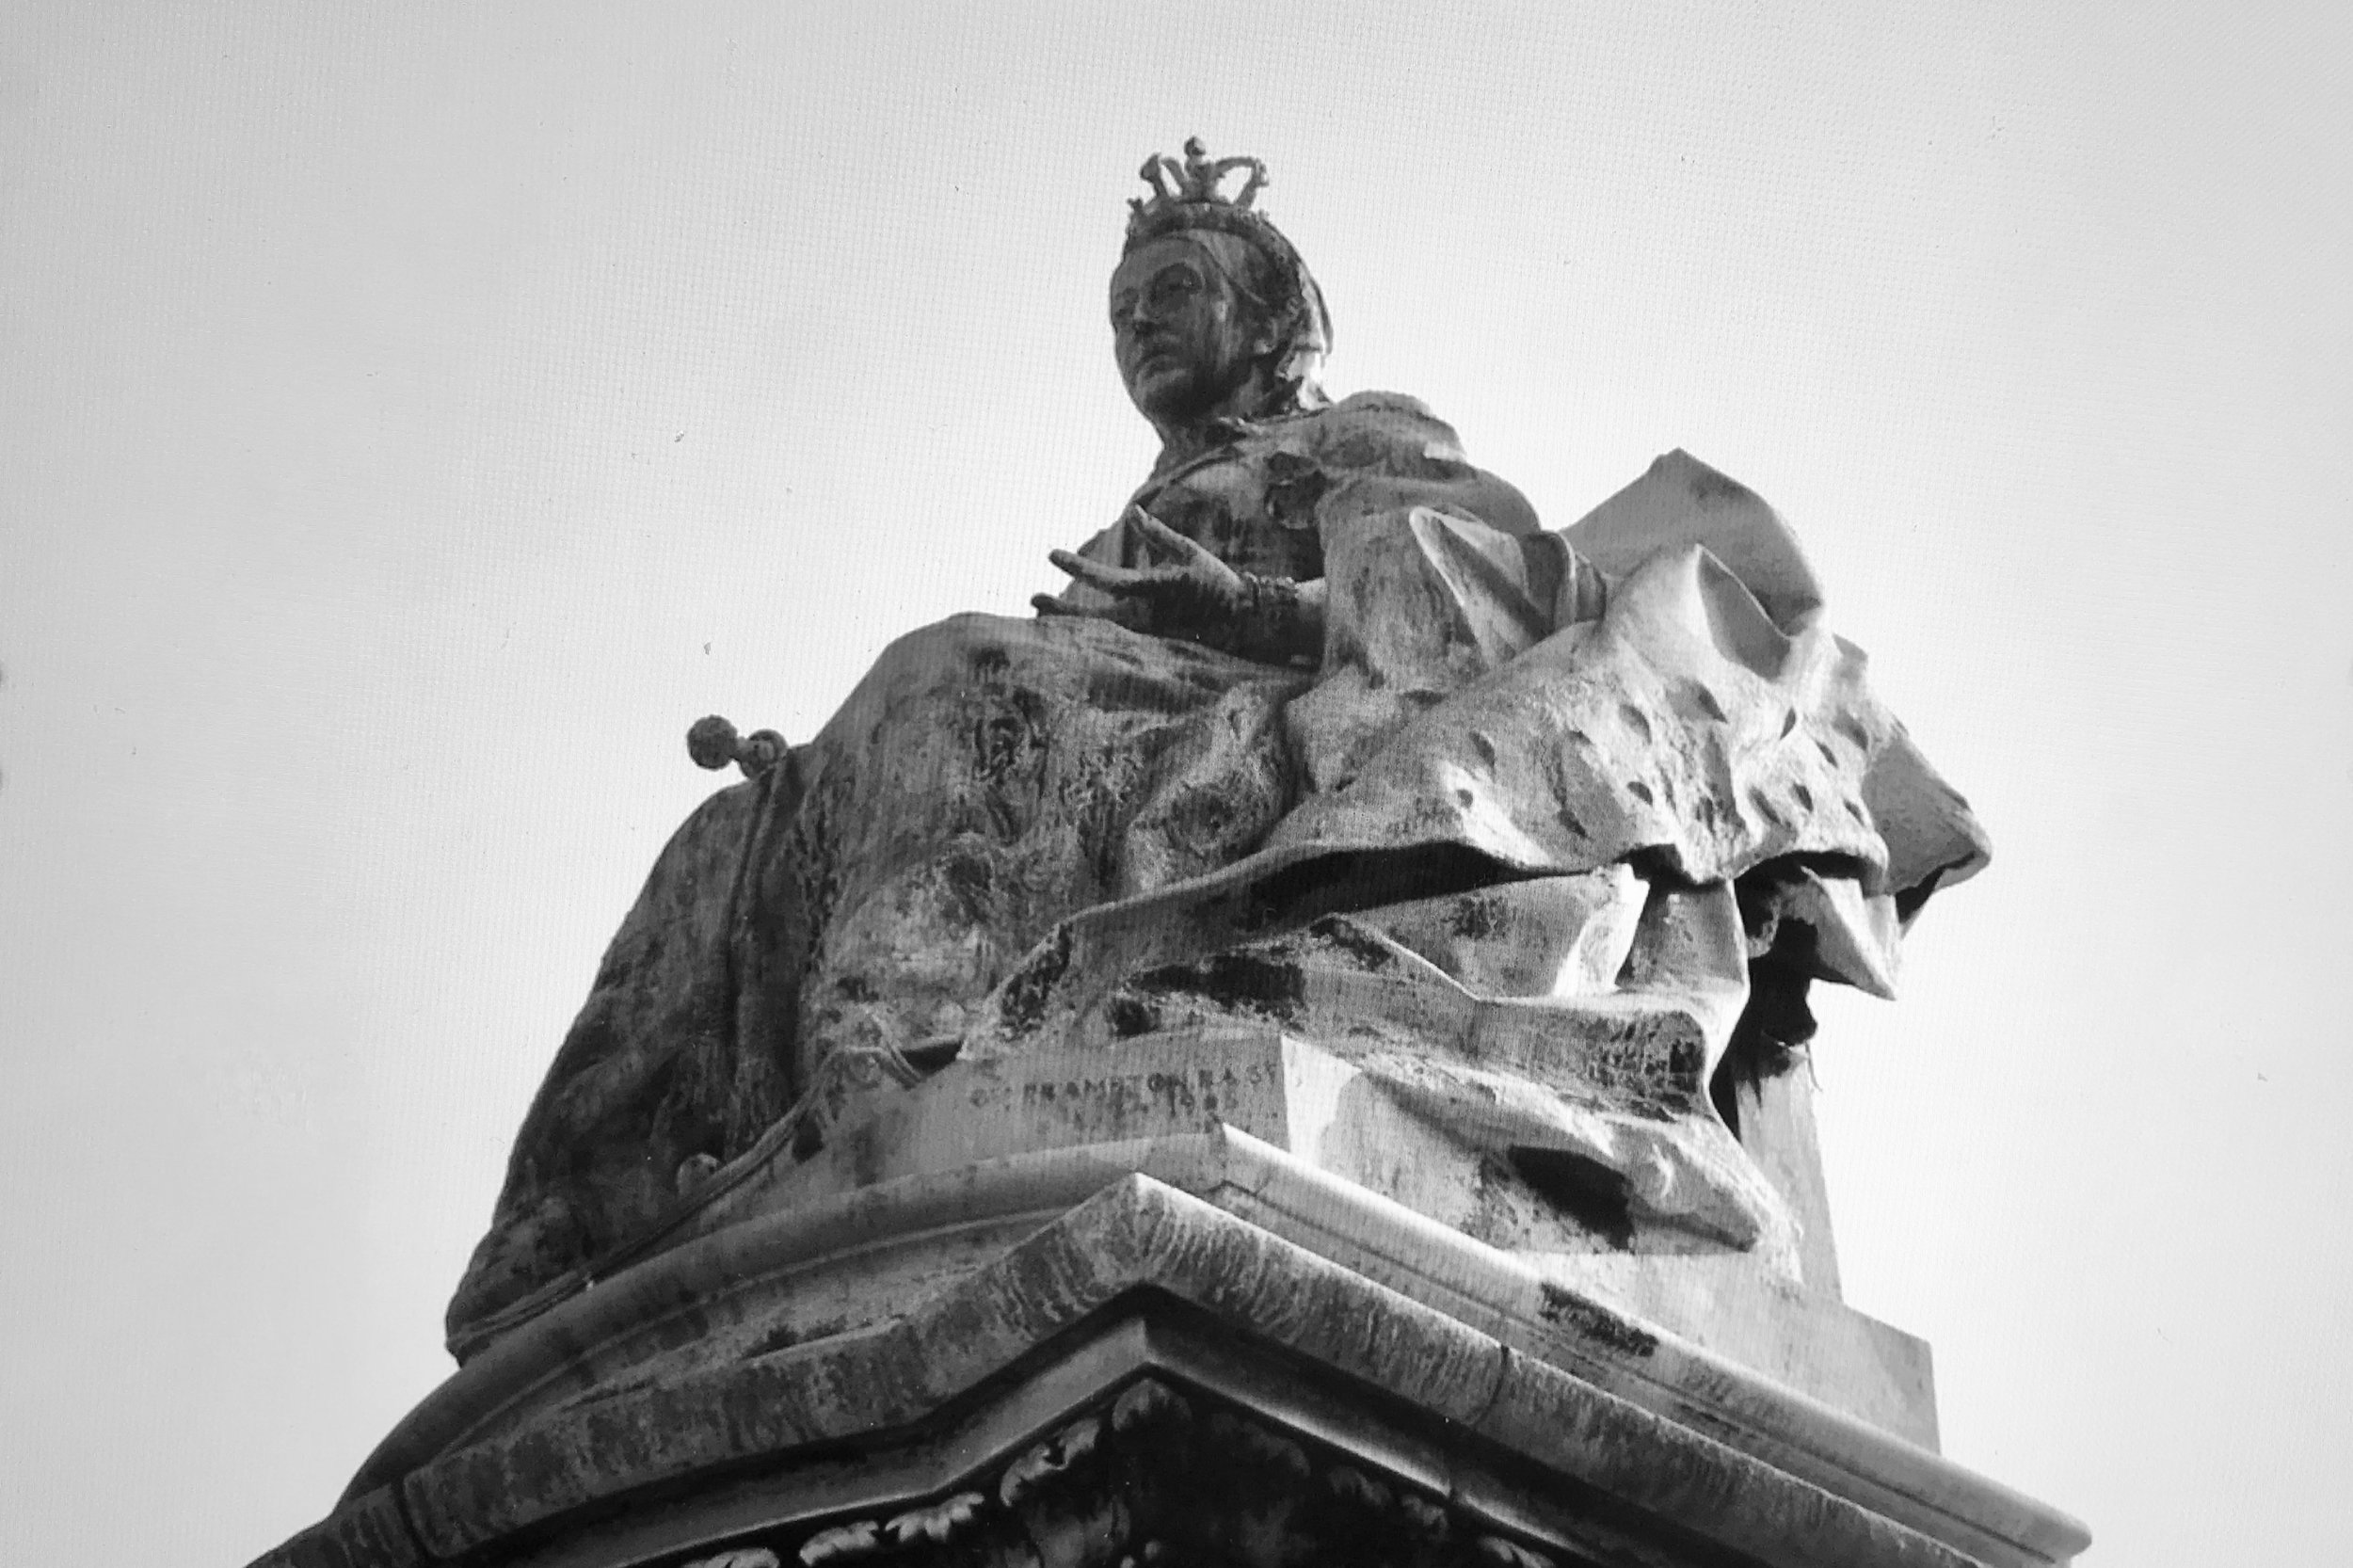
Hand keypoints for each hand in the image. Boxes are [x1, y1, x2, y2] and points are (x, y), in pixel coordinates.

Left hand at [1031, 508, 1248, 639]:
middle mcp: (1146, 616)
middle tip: (1032, 599)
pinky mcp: (1149, 645)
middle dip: (1061, 610)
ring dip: (1069, 624)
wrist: (1240, 623)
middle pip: (1092, 617)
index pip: (1107, 578)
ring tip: (1040, 615)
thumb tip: (1133, 512)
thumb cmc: (1215, 582)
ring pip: (1098, 632)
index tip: (1050, 554)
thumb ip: (1157, 535)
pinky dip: (1088, 633)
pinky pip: (1112, 640)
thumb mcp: (1188, 552)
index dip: (1078, 567)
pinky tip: (1068, 629)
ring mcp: (1146, 635)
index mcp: (1155, 589)